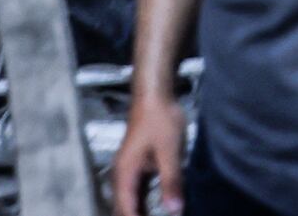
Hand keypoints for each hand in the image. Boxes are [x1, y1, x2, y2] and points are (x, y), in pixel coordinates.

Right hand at [110, 94, 185, 215]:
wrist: (154, 93)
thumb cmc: (160, 119)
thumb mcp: (169, 151)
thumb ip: (171, 181)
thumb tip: (174, 210)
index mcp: (125, 173)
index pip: (126, 209)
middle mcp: (122, 174)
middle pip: (124, 207)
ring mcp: (128, 169)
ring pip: (130, 200)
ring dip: (140, 211)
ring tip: (160, 215)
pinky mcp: (137, 164)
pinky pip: (137, 190)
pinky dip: (144, 202)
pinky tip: (156, 207)